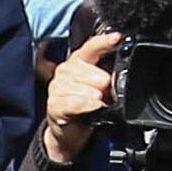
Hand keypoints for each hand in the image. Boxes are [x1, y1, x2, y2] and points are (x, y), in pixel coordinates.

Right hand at [41, 29, 119, 163]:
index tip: (117, 38)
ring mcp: (57, 88)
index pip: (90, 47)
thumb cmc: (87, 107)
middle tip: (107, 88)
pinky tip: (94, 106)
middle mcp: (65, 72)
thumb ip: (108, 79)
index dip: (103, 42)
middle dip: (98, 77)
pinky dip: (84, 104)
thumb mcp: (101, 90)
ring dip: (91, 93)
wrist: (70, 132)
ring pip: (76, 84)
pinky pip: (70, 102)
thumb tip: (117, 78)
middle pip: (82, 67)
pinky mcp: (54, 105)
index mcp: (78, 63)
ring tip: (100, 100)